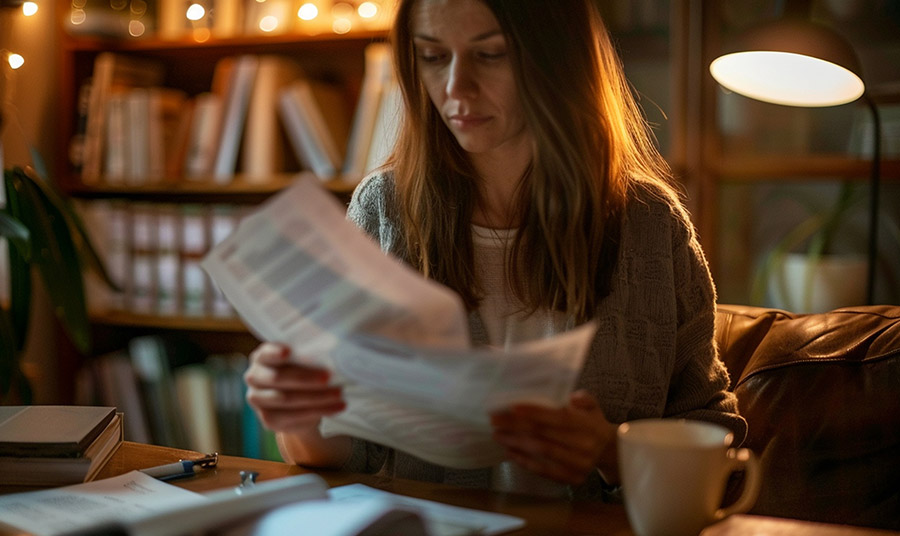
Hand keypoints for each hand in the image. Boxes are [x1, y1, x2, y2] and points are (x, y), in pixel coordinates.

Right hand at [244, 342, 345, 432]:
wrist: (299, 402)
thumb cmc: (303, 371)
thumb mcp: (305, 360)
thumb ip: (309, 354)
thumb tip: (330, 352)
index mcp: (262, 357)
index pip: (266, 353)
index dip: (276, 352)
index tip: (289, 351)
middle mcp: (254, 377)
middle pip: (278, 378)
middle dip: (305, 378)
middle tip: (329, 376)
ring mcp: (258, 400)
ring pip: (287, 399)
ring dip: (317, 397)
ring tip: (339, 394)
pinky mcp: (268, 419)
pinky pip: (294, 416)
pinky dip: (319, 411)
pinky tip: (337, 407)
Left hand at [490, 390, 616, 484]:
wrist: (609, 451)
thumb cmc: (592, 423)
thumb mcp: (593, 406)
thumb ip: (584, 398)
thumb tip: (573, 397)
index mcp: (588, 425)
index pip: (558, 418)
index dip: (534, 412)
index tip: (512, 407)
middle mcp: (584, 446)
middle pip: (544, 435)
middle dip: (516, 427)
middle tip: (495, 420)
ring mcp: (578, 464)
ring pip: (541, 452)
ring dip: (516, 443)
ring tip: (498, 434)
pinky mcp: (572, 478)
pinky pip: (544, 471)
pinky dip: (525, 461)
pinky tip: (510, 451)